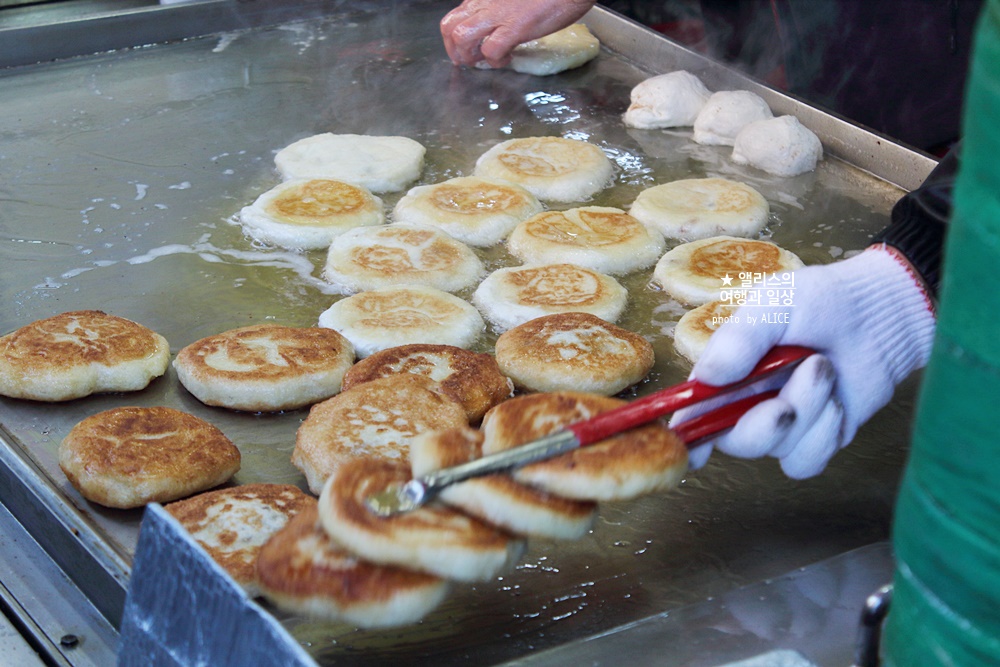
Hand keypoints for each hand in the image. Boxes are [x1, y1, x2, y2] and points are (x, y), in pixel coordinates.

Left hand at [440, 0, 595, 67]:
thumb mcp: (511, 1)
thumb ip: (498, 11)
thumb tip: (493, 29)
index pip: (453, 17)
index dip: (453, 40)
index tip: (464, 52)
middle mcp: (485, 4)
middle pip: (449, 28)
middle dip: (454, 51)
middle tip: (469, 61)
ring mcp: (498, 16)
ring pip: (462, 38)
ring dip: (470, 56)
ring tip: (486, 60)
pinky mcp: (515, 28)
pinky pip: (491, 51)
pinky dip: (495, 61)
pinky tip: (507, 59)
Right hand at [670, 247, 935, 477]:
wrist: (879, 313)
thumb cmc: (820, 300)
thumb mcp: (773, 305)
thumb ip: (738, 339)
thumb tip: (707, 377)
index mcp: (727, 372)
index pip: (695, 410)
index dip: (687, 434)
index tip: (690, 449)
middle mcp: (748, 404)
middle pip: (734, 441)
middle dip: (762, 423)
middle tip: (790, 392)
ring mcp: (784, 425)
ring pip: (776, 448)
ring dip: (806, 411)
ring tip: (823, 370)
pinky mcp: (818, 440)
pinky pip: (806, 461)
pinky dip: (824, 434)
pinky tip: (836, 403)